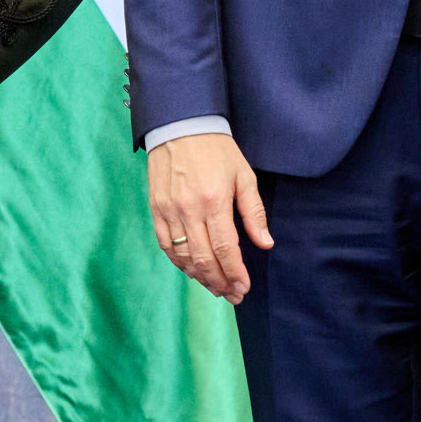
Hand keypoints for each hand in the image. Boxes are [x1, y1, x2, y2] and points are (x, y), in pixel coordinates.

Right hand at [148, 132, 272, 302]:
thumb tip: (265, 244)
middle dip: (220, 283)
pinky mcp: (156, 208)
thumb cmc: (217, 150)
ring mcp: (169, 210)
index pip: (226, 249)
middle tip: (232, 295)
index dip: (236, 273)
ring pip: (183, 256)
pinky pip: (165, 244)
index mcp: (215, 201)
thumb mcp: (244, 176)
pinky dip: (178, 262)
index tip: (244, 288)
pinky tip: (191, 270)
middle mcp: (190, 209)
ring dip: (200, 277)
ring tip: (215, 287)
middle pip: (204, 259)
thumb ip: (253, 213)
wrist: (180, 126)